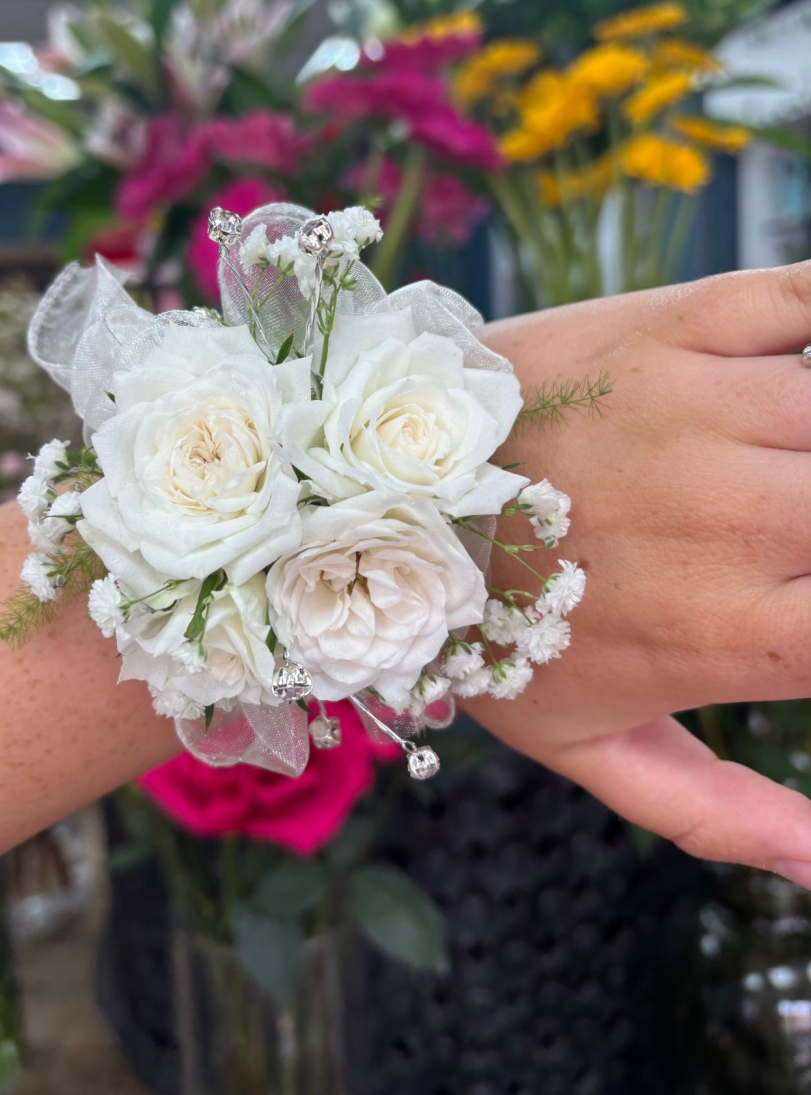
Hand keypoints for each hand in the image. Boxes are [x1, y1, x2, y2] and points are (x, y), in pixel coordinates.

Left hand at [469, 262, 810, 883]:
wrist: (371, 490)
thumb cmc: (486, 628)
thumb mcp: (584, 748)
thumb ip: (713, 814)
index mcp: (729, 630)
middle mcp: (733, 515)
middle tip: (788, 534)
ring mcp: (705, 407)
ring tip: (786, 472)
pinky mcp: (674, 325)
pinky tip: (800, 370)